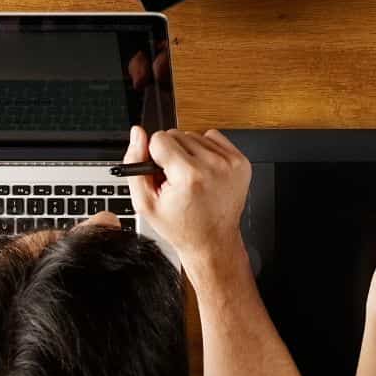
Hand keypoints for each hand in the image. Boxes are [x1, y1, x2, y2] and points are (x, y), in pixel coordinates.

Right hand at [123, 126, 251, 271]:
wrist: (213, 241)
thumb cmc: (181, 226)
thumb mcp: (146, 203)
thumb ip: (135, 164)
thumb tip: (137, 134)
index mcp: (188, 176)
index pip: (159, 138)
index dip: (155, 156)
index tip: (161, 173)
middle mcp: (213, 166)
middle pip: (177, 134)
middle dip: (171, 154)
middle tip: (176, 179)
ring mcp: (230, 163)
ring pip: (194, 135)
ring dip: (188, 152)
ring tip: (190, 178)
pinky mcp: (240, 162)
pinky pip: (214, 138)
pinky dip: (205, 151)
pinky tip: (204, 171)